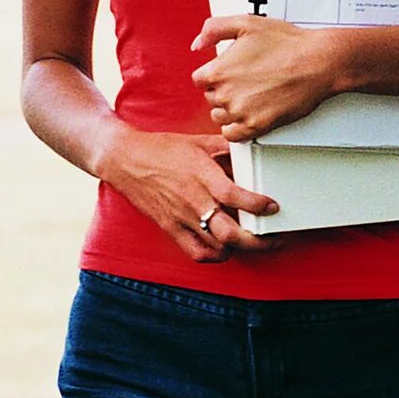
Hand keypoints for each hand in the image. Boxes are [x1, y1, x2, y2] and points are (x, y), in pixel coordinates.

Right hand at [96, 125, 278, 261]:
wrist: (124, 159)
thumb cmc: (162, 149)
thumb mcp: (199, 142)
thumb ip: (227, 149)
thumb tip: (251, 152)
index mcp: (200, 175)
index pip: (232, 195)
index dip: (256, 204)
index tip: (273, 206)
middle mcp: (192, 200)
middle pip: (229, 232)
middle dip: (258, 241)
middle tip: (274, 238)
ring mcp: (181, 218)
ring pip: (216, 246)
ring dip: (240, 248)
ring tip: (255, 241)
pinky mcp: (171, 229)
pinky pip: (197, 252)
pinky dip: (215, 255)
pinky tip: (225, 247)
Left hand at [190, 14, 349, 139]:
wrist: (316, 62)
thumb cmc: (287, 43)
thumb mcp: (245, 23)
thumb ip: (214, 29)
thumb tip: (197, 45)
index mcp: (219, 70)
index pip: (199, 80)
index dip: (213, 74)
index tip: (227, 72)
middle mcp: (226, 94)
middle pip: (210, 98)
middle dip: (223, 90)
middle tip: (243, 81)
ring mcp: (241, 112)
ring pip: (220, 117)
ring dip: (229, 109)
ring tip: (247, 96)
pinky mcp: (257, 126)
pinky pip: (233, 135)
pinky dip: (236, 128)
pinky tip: (247, 115)